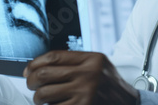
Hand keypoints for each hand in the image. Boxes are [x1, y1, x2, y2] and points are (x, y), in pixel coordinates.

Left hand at [24, 51, 138, 104]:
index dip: (36, 63)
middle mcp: (88, 75)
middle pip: (45, 74)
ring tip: (41, 98)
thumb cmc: (108, 84)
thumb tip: (39, 66)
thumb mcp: (97, 65)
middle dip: (32, 81)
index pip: (53, 57)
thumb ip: (74, 61)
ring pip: (45, 94)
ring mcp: (85, 94)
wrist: (128, 103)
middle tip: (31, 84)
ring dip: (38, 98)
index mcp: (91, 59)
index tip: (29, 69)